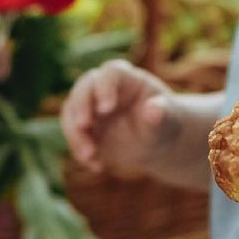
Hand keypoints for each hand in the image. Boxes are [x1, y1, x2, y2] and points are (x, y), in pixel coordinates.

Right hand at [60, 59, 178, 177]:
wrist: (154, 142)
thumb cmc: (164, 124)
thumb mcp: (166, 121)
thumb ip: (160, 114)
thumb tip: (154, 109)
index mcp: (127, 78)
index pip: (111, 72)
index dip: (104, 87)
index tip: (105, 109)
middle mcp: (104, 87)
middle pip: (84, 86)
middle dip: (80, 106)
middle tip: (83, 126)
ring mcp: (91, 105)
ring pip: (71, 110)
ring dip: (75, 134)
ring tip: (90, 156)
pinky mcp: (83, 125)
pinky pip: (73, 133)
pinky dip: (79, 150)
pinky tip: (97, 165)